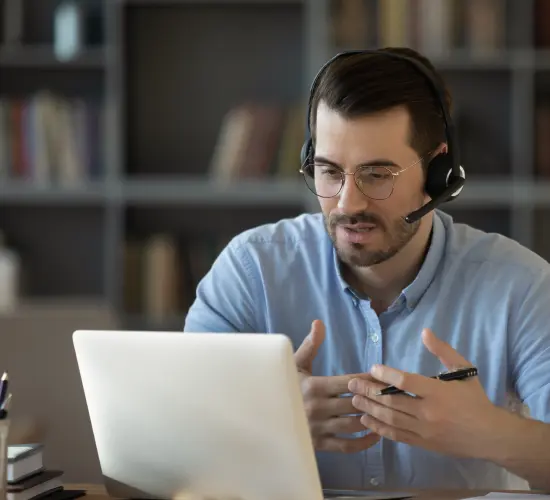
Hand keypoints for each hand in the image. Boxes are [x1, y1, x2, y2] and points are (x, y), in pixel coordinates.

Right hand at [295, 319, 380, 453]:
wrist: (268, 415)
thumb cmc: (286, 386)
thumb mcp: (296, 364)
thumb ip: (311, 345)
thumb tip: (319, 323)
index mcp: (314, 386)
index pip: (349, 383)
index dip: (369, 380)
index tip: (384, 378)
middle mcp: (317, 407)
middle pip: (355, 403)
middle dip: (375, 399)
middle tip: (393, 396)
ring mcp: (319, 428)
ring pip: (354, 424)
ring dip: (372, 418)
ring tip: (385, 412)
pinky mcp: (319, 445)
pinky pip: (347, 446)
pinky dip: (364, 442)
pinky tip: (375, 433)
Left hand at [348, 328, 504, 459]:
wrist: (490, 435)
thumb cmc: (475, 399)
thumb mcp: (464, 369)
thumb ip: (443, 351)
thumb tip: (425, 332)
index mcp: (438, 392)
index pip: (405, 382)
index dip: (386, 375)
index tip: (372, 368)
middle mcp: (428, 412)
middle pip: (391, 401)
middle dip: (368, 391)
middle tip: (352, 383)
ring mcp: (424, 430)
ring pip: (390, 419)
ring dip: (369, 408)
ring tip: (354, 399)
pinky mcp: (422, 443)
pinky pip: (396, 435)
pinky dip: (379, 428)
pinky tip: (366, 420)